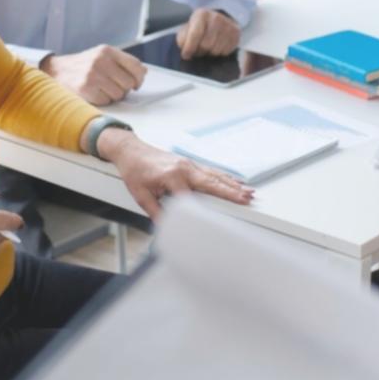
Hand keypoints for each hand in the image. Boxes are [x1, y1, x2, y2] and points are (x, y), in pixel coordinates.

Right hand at [41, 45, 145, 104]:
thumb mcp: (102, 56)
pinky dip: (102, 100)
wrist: (56, 71)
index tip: (136, 83)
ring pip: (119, 94)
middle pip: (129, 83)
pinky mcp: (85, 88)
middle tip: (113, 86)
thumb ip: (122, 62)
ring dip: (113, 95)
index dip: (139, 78)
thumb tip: (143, 72)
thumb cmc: (82, 65)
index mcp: (107, 50)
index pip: (136, 66)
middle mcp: (101, 60)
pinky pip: (106, 101)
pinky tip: (94, 93)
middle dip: (124, 88)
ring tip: (102, 89)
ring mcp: (93, 74)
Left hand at [95, 129, 253, 220]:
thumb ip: (156, 213)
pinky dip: (225, 177)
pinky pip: (210, 171)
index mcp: (172, 176)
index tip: (215, 222)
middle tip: (247, 199)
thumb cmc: (134, 170)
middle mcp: (183, 168)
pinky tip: (235, 181)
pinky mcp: (189, 163)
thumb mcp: (140, 195)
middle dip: (231, 192)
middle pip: (212, 183)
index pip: (191, 198)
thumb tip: (167, 228)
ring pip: (215, 175)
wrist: (130, 151)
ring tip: (248, 191)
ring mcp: (188, 164)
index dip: (203, 212)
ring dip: (232, 184)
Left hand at [175, 8, 240, 58]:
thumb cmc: (199, 26)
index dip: (189, 48)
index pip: (195, 35)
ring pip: (216, 51)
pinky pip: (225, 52)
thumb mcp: (187, 28)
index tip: (185, 55)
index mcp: (202, 14)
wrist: (218, 19)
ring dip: (209, 53)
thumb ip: (183, 39)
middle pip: (206, 45)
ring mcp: (228, 26)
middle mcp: (216, 18)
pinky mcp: (236, 34)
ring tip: (206, 48)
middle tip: (197, 51)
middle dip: (199, 51)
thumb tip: (186, 51)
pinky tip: (216, 46)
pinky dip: (219, 53)